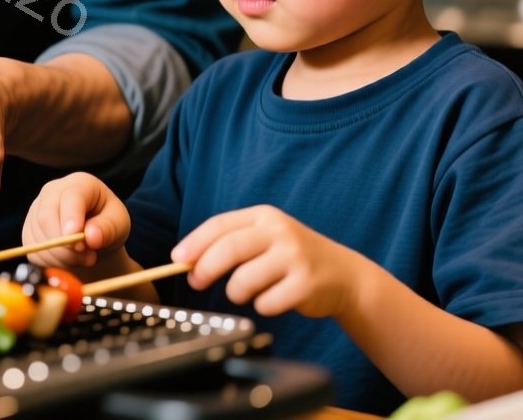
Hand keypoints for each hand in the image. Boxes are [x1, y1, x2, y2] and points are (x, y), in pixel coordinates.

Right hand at [23, 173, 128, 270]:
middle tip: (89, 258)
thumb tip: (91, 237)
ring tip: (85, 259)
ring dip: (63, 257)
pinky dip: (53, 262)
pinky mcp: (28, 231)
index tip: (78, 242)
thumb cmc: (108, 224)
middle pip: (46, 217)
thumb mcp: (119, 224)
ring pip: (39, 237)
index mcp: (79, 183)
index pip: (70, 197)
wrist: (93, 237)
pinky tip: (69, 260)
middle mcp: (52, 191)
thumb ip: (107, 229)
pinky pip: (34, 251)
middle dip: (66, 245)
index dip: (71, 219)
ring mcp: (36, 210)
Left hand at [170, 206, 365, 318]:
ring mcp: (295, 257)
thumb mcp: (266, 238)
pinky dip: (263, 306)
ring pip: (243, 282)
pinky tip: (275, 298)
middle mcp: (280, 232)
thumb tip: (186, 259)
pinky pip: (266, 304)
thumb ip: (232, 242)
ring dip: (237, 293)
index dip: (195, 243)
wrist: (344, 275)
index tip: (178, 258)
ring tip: (249, 291)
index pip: (220, 225)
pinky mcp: (306, 285)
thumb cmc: (293, 258)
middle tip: (196, 281)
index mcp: (265, 217)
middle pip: (228, 249)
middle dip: (204, 269)